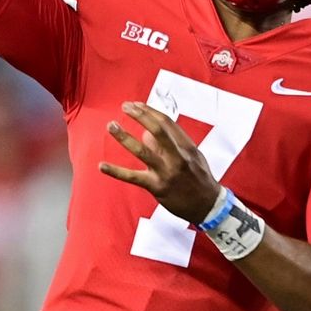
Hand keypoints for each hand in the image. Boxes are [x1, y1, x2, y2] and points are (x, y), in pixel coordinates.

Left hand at [99, 102, 223, 223]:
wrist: (208, 206)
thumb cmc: (199, 180)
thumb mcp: (192, 157)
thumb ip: (171, 144)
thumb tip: (146, 135)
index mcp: (186, 146)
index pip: (166, 122)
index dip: (149, 111)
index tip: (136, 104)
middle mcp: (177, 156)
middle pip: (157, 130)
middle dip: (140, 115)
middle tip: (125, 106)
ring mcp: (167, 171)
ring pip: (143, 151)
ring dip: (125, 137)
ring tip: (111, 126)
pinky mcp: (157, 186)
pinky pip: (133, 177)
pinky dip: (116, 171)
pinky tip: (102, 165)